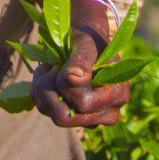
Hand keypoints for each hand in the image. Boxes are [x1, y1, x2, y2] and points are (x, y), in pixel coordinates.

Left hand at [30, 9, 129, 127]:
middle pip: (65, 118)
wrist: (86, 41)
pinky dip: (41, 93)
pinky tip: (47, 77)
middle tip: (46, 68)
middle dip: (48, 91)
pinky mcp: (74, 117)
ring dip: (42, 90)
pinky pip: (48, 111)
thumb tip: (74, 79)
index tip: (59, 65)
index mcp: (117, 94)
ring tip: (47, 68)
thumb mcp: (85, 44)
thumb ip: (81, 60)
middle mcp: (108, 113)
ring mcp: (91, 119)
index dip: (65, 87)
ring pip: (53, 115)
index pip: (84, 103)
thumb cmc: (89, 40)